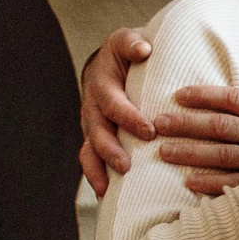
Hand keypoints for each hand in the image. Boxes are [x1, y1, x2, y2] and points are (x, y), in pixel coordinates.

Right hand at [78, 28, 153, 195]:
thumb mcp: (126, 41)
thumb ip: (132, 43)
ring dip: (99, 170)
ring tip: (110, 189)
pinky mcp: (94, 140)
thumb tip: (143, 48)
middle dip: (111, 150)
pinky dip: (96, 179)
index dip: (129, 117)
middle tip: (127, 166)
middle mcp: (93, 108)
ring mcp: (92, 126)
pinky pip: (91, 161)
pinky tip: (107, 198)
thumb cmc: (126, 54)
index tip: (149, 130)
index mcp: (103, 86)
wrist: (111, 64)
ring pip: (89, 151)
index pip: (114, 103)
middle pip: (98, 132)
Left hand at [155, 69, 238, 196]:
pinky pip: (237, 183)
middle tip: (157, 123)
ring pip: (221, 155)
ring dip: (191, 153)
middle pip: (218, 126)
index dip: (204, 95)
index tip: (179, 94)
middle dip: (185, 124)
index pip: (233, 99)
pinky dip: (213, 183)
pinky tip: (191, 183)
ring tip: (165, 152)